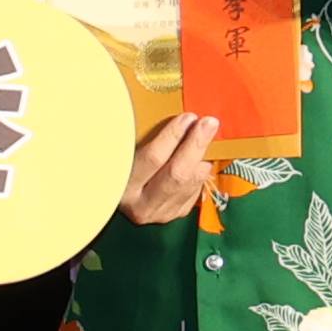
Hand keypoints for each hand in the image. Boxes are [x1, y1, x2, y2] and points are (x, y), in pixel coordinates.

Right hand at [120, 108, 220, 226]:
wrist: (124, 196)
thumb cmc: (123, 167)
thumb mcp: (125, 155)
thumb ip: (141, 140)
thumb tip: (173, 118)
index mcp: (123, 187)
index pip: (152, 159)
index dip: (173, 136)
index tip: (187, 118)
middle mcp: (142, 205)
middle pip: (178, 173)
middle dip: (196, 145)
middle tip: (208, 124)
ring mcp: (162, 212)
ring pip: (192, 182)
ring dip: (202, 156)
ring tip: (206, 135)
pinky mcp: (177, 212)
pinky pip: (196, 189)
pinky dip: (200, 170)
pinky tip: (199, 157)